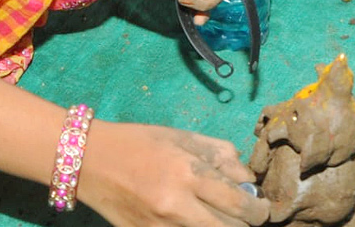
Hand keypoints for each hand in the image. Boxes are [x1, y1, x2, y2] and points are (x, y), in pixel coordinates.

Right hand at [80, 121, 268, 226]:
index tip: (263, 209)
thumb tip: (247, 179)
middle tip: (247, 217)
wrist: (91, 161)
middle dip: (244, 225)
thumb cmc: (140, 142)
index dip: (259, 211)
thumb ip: (221, 154)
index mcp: (188, 173)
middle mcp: (176, 205)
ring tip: (222, 219)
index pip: (238, 204)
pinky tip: (196, 222)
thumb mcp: (183, 137)